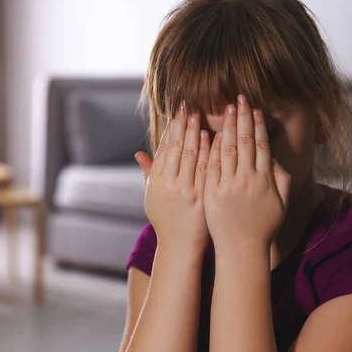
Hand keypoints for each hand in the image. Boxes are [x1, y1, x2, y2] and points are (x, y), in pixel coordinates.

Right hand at [135, 103, 210, 248]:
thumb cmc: (166, 219)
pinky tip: (212, 137)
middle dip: (182, 126)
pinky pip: (205, 169)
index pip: (164, 149)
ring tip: (200, 116)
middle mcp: (169, 184)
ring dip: (195, 134)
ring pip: (190, 156)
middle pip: (176, 148)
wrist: (180, 245)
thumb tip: (138, 154)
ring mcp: (185, 190)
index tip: (177, 113)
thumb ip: (148, 173)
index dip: (171, 129)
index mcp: (156, 182)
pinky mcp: (201, 197)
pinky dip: (208, 152)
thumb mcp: (152, 196)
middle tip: (189, 107)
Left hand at [203, 95, 290, 254]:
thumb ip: (280, 178)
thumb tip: (275, 157)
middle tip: (240, 98)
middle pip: (245, 142)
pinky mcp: (211, 193)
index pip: (262, 145)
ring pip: (227, 149)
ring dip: (227, 126)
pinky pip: (211, 165)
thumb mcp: (279, 203)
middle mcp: (248, 181)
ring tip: (226, 108)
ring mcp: (228, 186)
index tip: (255, 108)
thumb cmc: (262, 226)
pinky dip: (211, 147)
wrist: (241, 249)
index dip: (259, 125)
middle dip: (243, 118)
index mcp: (265, 181)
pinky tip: (210, 131)